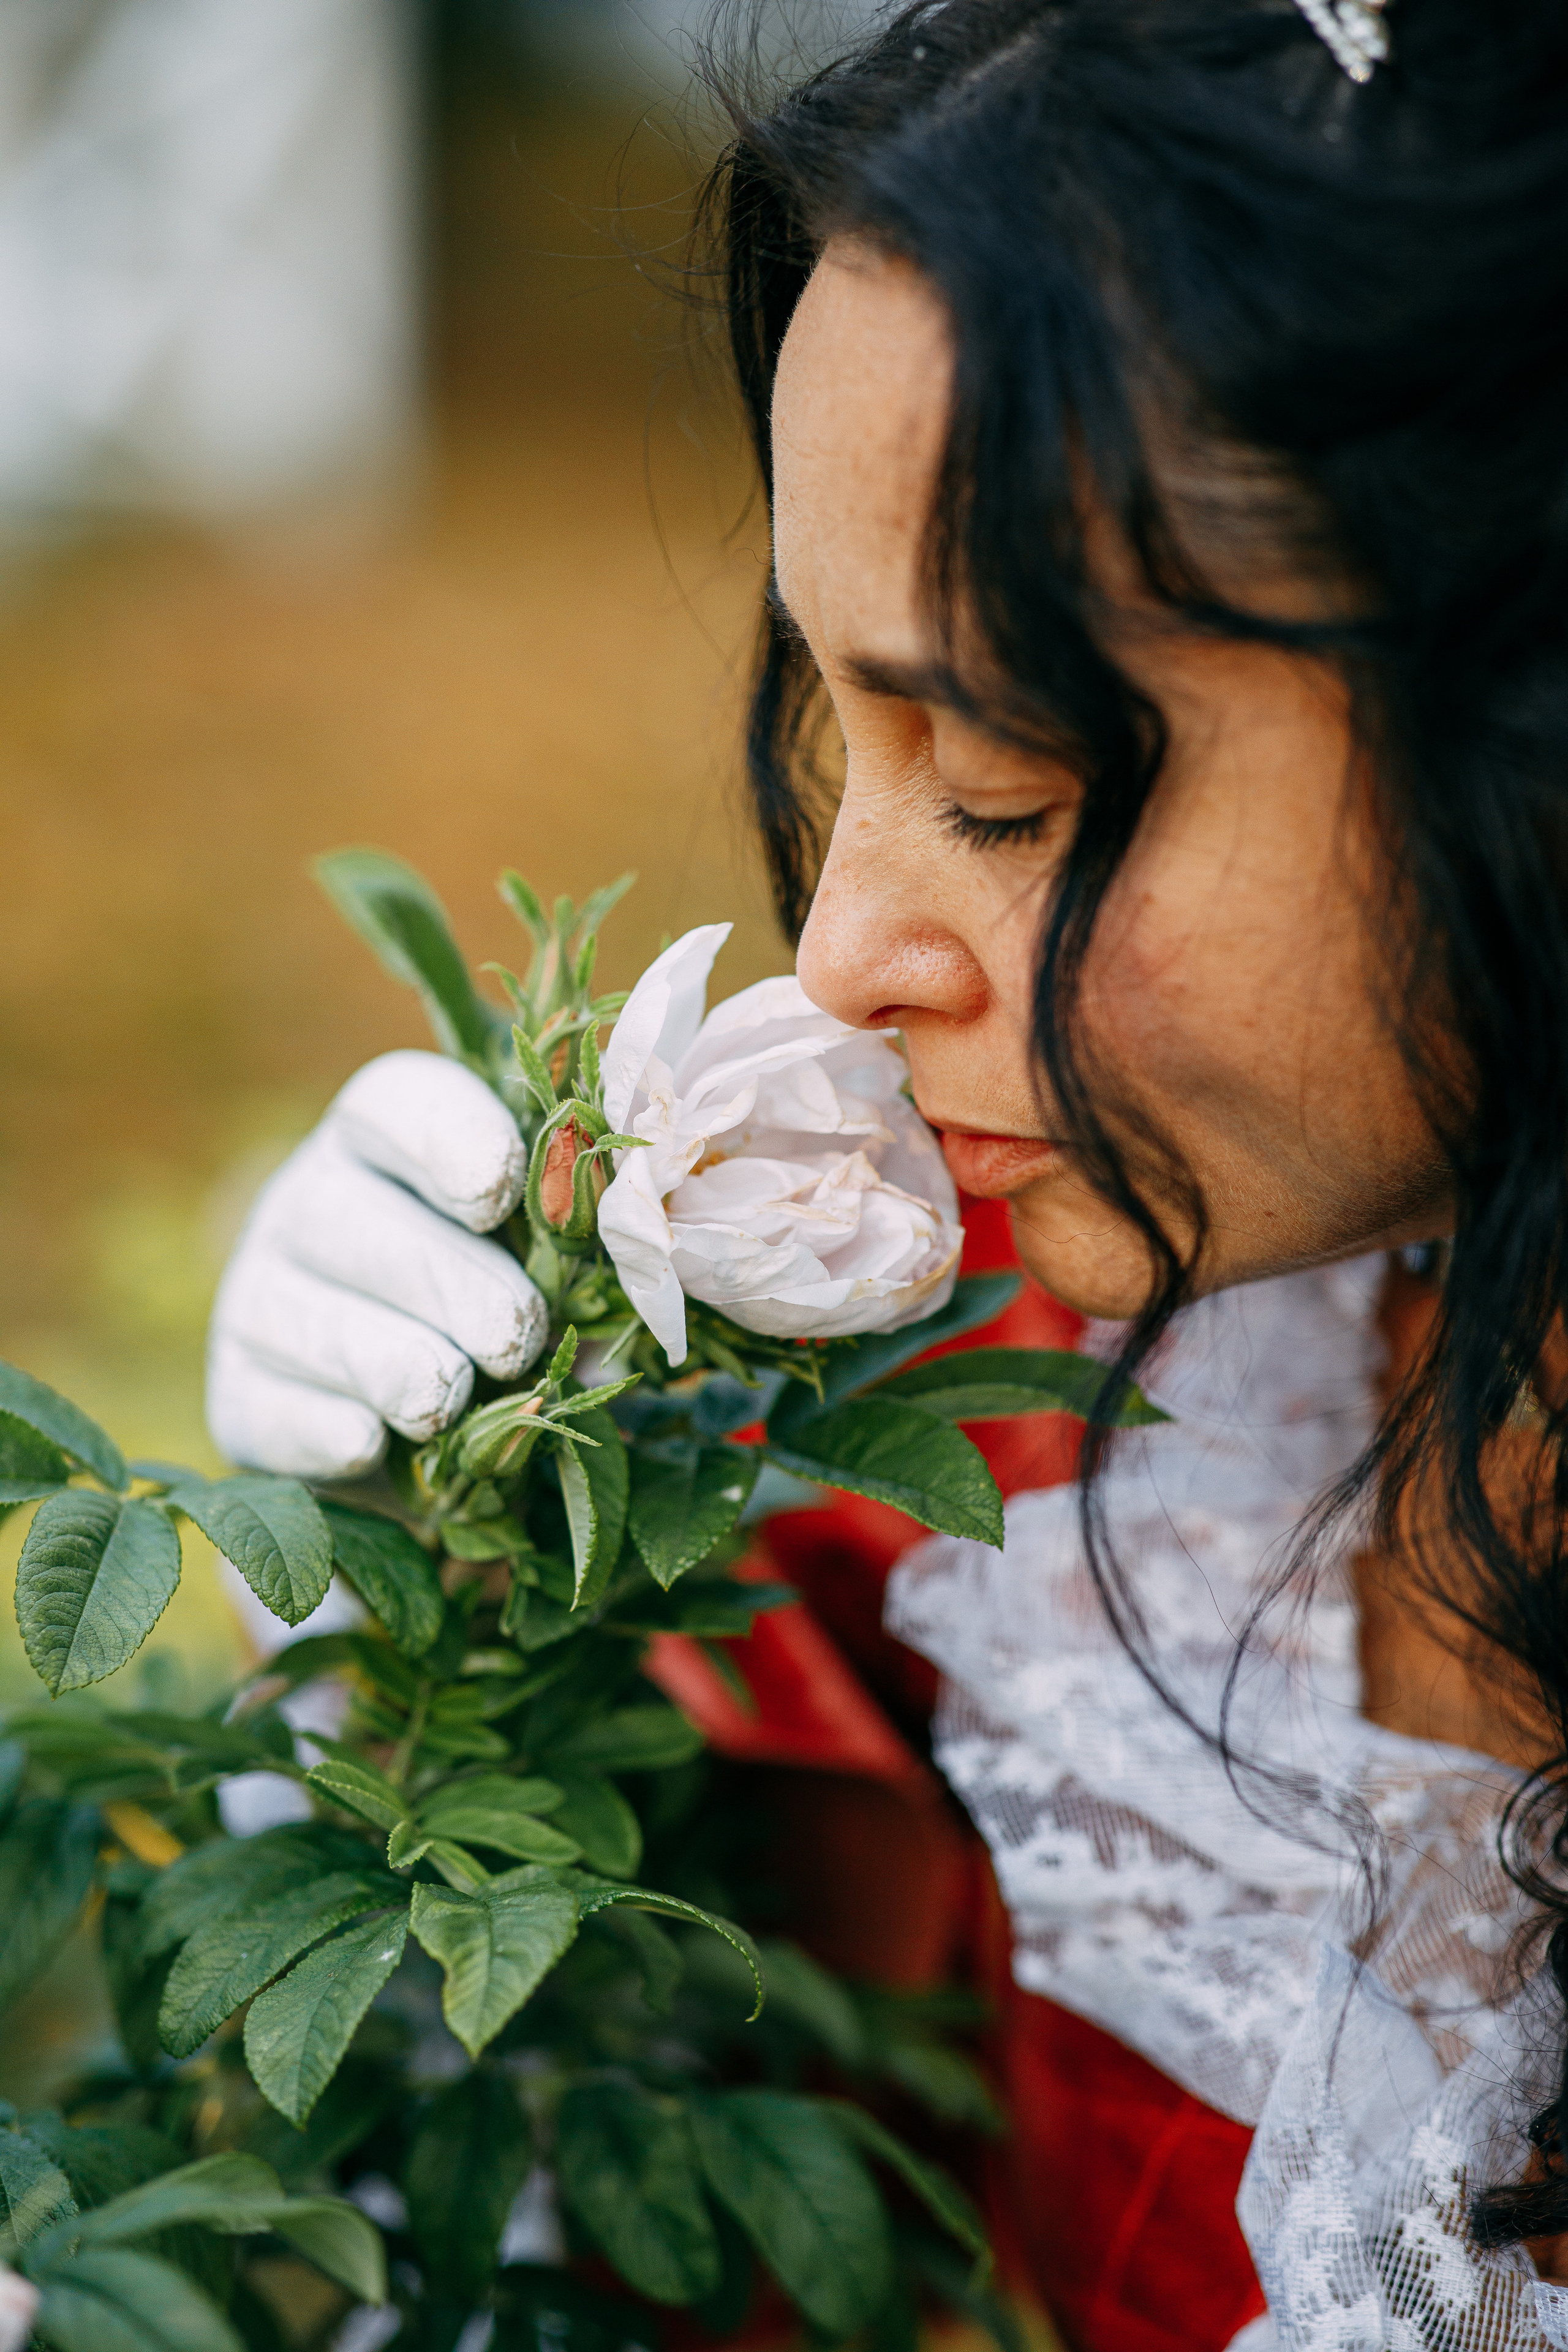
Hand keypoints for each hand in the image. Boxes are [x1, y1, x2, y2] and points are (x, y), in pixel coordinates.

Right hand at [207, 1051, 546, 1476]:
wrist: (412, 1423)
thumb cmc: (503, 1305)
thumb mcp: (545, 1265)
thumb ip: (575, 1263)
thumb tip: (618, 1308)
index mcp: (384, 1141)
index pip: (396, 1104)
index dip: (448, 1139)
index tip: (503, 1190)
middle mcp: (308, 1202)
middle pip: (354, 1218)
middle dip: (445, 1280)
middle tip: (515, 1335)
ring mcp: (260, 1297)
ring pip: (311, 1318)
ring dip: (391, 1362)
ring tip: (452, 1398)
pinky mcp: (241, 1396)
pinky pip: (275, 1409)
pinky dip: (330, 1430)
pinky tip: (373, 1444)